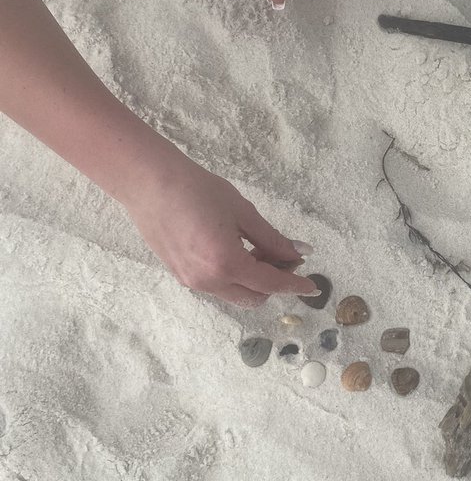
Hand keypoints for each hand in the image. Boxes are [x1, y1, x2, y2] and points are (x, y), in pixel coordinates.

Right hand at [125, 155, 319, 305]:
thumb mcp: (242, 212)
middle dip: (275, 282)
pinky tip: (237, 250)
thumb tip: (299, 252)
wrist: (148, 183)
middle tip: (284, 255)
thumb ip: (272, 238)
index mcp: (226, 263)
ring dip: (254, 280)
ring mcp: (192, 282)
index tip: (312, 286)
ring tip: (259, 248)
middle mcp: (208, 280)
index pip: (270, 284)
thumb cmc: (196, 189)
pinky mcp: (181, 276)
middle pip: (255, 297)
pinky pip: (218, 286)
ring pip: (235, 294)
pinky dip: (235, 276)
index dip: (294, 284)